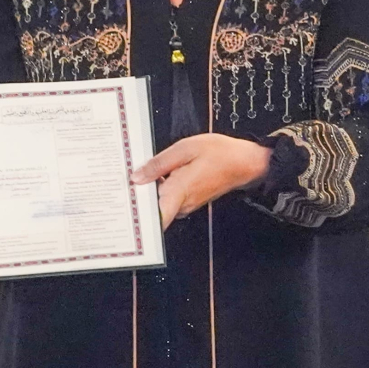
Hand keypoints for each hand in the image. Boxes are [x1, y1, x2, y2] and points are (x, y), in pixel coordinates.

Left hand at [130, 133, 271, 229]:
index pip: (157, 218)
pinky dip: (159, 188)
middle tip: (123, 182)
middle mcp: (182, 203)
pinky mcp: (190, 199)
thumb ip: (158, 164)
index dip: (138, 218)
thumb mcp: (184, 149)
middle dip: (137, 197)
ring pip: (160, 202)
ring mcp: (187, 203)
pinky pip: (168, 197)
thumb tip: (137, 177)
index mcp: (179, 191)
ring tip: (136, 175)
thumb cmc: (220, 154)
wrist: (245, 162)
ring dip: (148, 191)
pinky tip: (155, 175)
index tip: (123, 210)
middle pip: (152, 208)